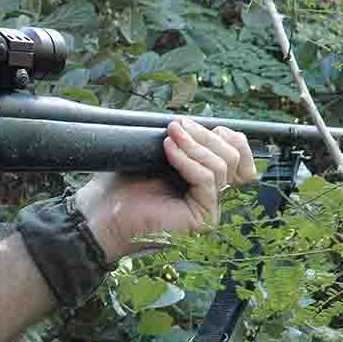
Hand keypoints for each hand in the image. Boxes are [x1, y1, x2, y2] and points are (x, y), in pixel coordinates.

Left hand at [73, 117, 256, 260]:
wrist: (103, 212)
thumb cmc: (124, 184)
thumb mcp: (158, 154)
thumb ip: (183, 142)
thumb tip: (196, 123)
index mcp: (207, 179)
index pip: (239, 154)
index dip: (224, 135)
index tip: (191, 124)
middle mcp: (213, 195)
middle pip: (233, 156)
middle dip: (205, 135)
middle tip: (178, 125)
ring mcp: (210, 208)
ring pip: (222, 165)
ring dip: (194, 144)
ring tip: (171, 134)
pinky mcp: (203, 218)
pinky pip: (206, 180)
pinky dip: (187, 160)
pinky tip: (168, 149)